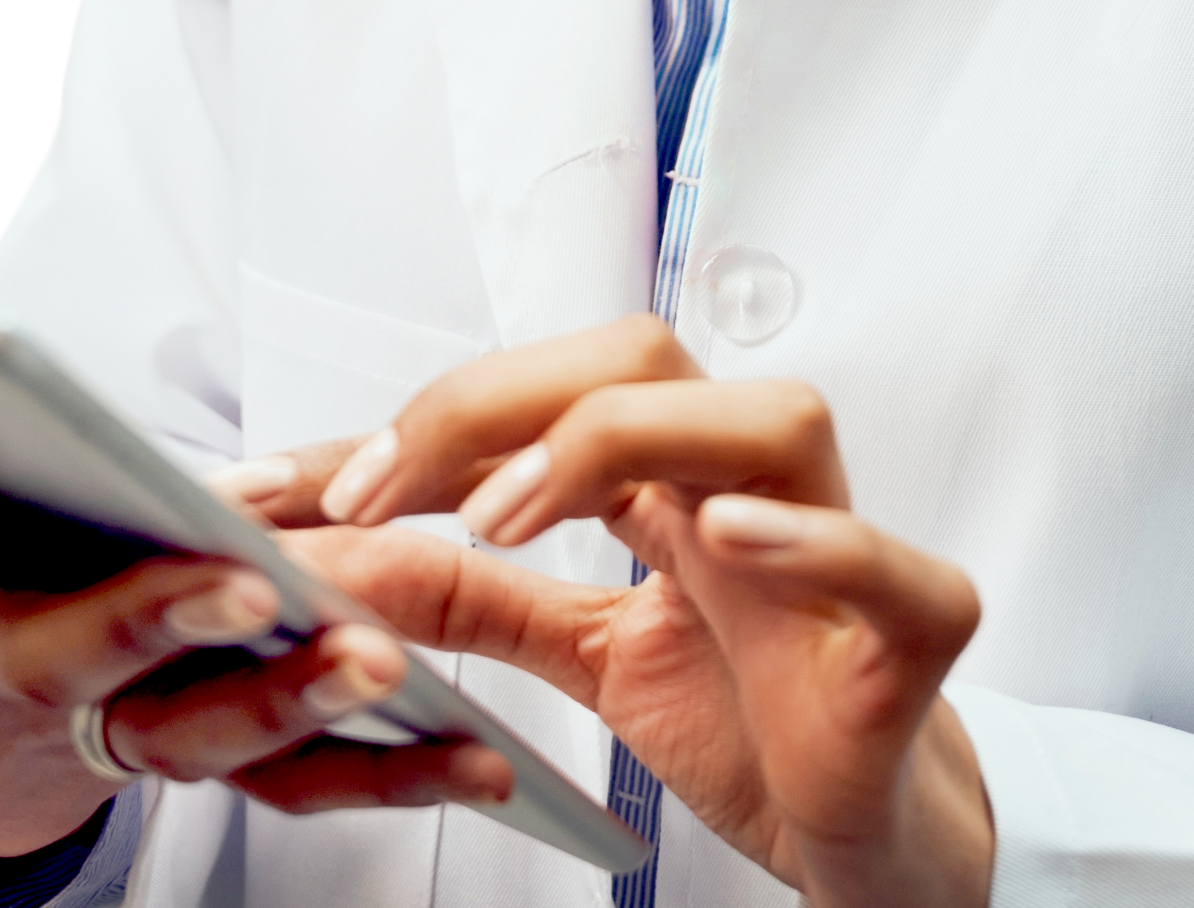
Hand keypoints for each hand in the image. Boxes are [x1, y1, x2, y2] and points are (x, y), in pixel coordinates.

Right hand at [0, 278, 511, 855]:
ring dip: (294, 702)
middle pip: (84, 645)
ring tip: (380, 661)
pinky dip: (393, 774)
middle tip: (237, 585)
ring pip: (209, 729)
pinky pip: (302, 781)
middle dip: (158, 617)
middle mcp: (14, 664)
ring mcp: (113, 725)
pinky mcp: (201, 756)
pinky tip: (486, 762)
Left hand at [240, 316, 991, 907]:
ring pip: (770, 418)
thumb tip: (339, 557)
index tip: (280, 487)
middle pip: (640, 363)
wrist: (865, 829)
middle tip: (373, 491)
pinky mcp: (913, 628)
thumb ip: (475, 602)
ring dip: (621, 445)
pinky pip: (886, 563)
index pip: (537, 398)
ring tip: (498, 517)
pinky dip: (812, 541)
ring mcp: (838, 546)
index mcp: (675, 476)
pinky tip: (727, 538)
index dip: (408, 425)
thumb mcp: (583, 653)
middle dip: (491, 407)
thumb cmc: (750, 715)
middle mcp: (752, 484)